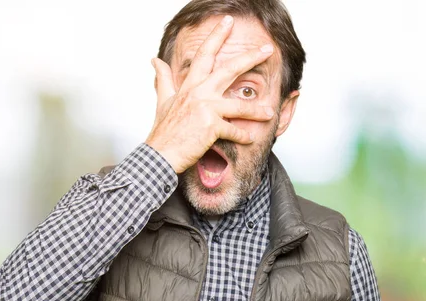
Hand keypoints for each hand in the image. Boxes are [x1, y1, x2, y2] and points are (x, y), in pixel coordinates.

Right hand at [145, 15, 274, 173]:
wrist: (160, 154)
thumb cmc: (164, 130)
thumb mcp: (163, 101)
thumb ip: (163, 79)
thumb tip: (155, 60)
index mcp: (190, 86)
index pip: (205, 55)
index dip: (217, 36)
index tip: (228, 22)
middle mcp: (199, 93)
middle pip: (230, 69)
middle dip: (251, 57)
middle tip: (268, 48)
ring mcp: (206, 109)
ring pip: (239, 106)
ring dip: (257, 110)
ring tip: (270, 112)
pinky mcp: (211, 127)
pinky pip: (234, 130)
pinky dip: (243, 136)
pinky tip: (249, 138)